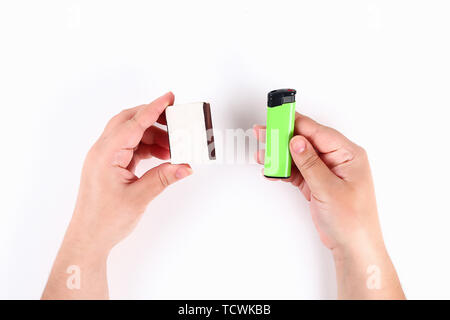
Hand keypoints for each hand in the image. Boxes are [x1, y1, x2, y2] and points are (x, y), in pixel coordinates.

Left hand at [42, 92, 191, 298]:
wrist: (89, 238)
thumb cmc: (104, 221)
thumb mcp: (139, 198)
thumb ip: (163, 178)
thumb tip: (185, 166)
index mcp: (105, 154)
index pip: (133, 124)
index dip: (153, 109)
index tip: (169, 98)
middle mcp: (103, 151)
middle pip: (129, 122)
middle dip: (154, 119)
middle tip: (176, 120)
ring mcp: (105, 158)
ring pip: (131, 135)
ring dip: (153, 136)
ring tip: (173, 147)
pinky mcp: (110, 166)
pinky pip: (130, 148)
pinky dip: (147, 148)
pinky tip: (161, 155)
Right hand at [254, 113, 404, 298]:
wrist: (353, 247)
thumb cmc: (353, 222)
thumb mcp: (329, 190)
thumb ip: (310, 164)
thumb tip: (297, 143)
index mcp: (348, 155)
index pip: (318, 132)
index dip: (296, 124)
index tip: (278, 118)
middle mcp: (337, 160)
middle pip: (306, 141)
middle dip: (284, 138)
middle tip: (264, 133)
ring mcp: (326, 171)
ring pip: (299, 156)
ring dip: (281, 155)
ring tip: (263, 153)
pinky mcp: (317, 183)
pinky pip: (297, 171)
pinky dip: (284, 170)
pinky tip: (272, 169)